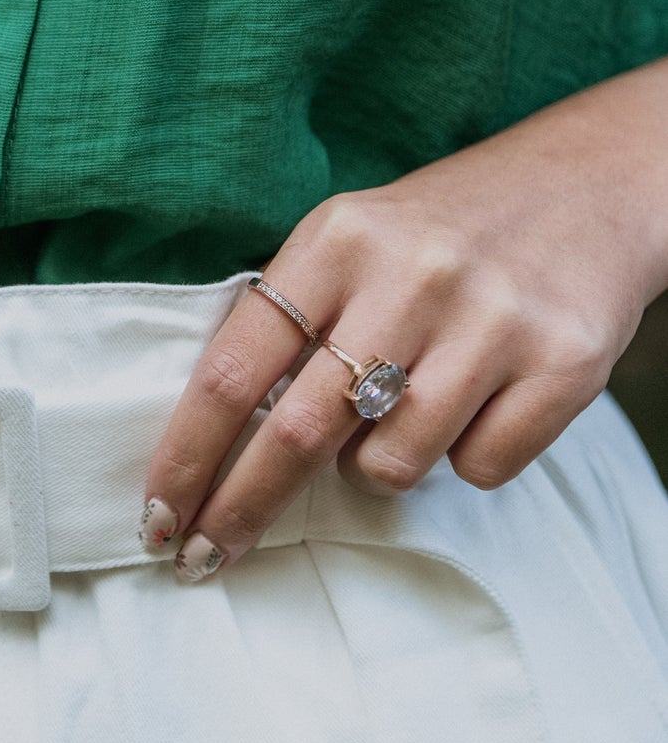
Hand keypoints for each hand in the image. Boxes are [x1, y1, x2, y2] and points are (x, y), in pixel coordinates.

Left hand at [142, 58, 667, 581]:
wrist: (586, 185)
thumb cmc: (437, 233)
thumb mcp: (348, 241)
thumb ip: (286, 321)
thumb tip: (208, 446)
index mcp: (337, 241)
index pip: (234, 370)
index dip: (186, 456)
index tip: (156, 516)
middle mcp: (411, 277)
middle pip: (295, 433)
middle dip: (238, 510)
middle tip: (201, 558)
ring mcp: (491, 322)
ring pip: (388, 465)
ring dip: (373, 466)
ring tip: (400, 409)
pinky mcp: (562, 367)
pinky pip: (478, 469)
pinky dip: (463, 457)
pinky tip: (476, 402)